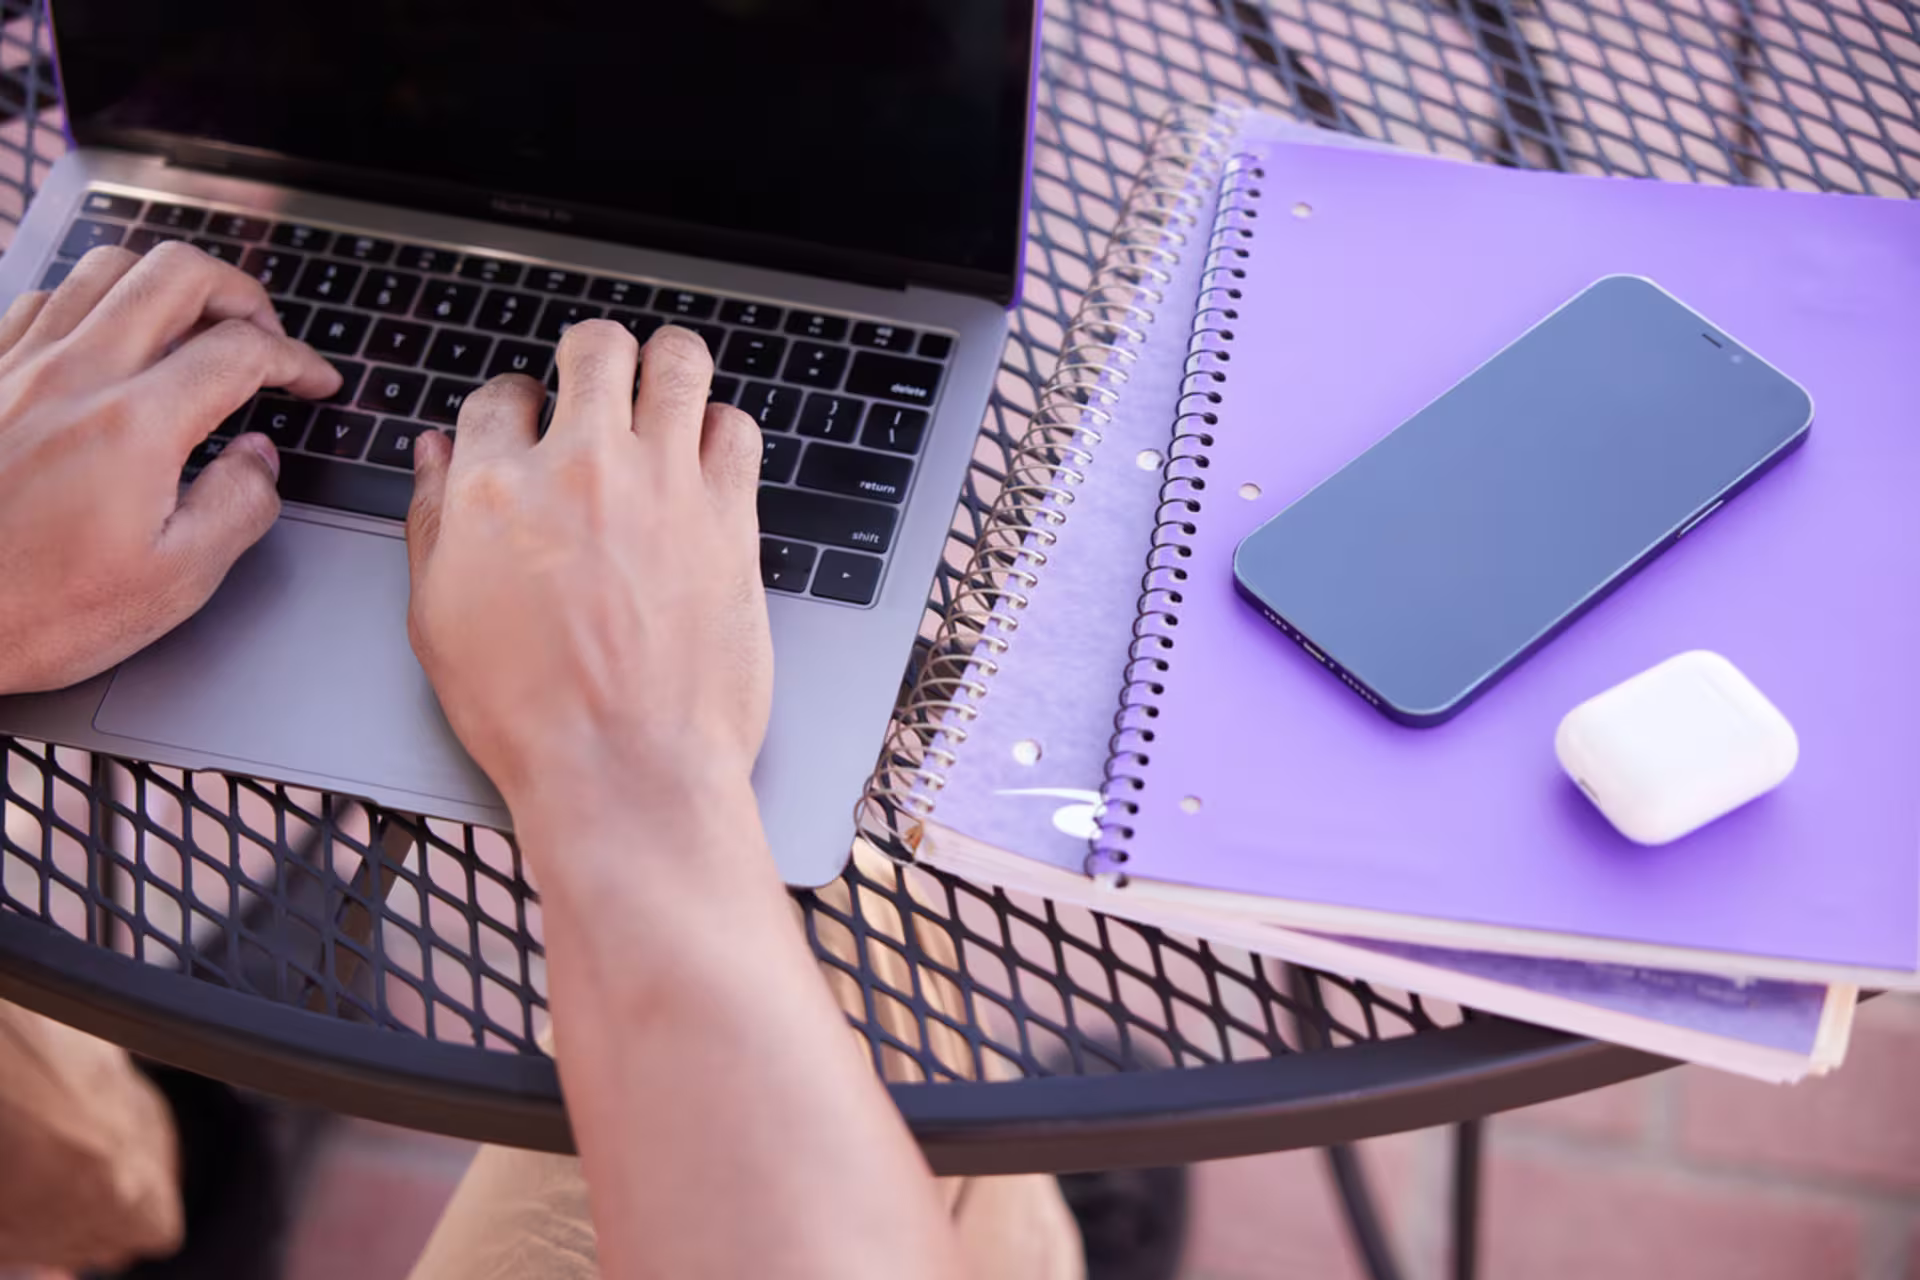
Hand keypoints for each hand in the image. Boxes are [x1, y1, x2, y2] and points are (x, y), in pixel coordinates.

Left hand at [0, 243, 339, 694]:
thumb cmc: (39, 610)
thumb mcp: (175, 581)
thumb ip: (238, 506)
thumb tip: (259, 459)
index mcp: (134, 425)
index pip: (241, 350)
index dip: (296, 359)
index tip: (314, 382)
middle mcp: (74, 376)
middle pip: (177, 274)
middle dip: (241, 294)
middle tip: (266, 334)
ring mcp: (18, 368)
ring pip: (108, 268)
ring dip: (168, 285)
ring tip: (195, 324)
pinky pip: (45, 299)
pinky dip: (96, 301)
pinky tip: (111, 341)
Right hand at [405, 321, 769, 826]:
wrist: (626, 772)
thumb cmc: (530, 716)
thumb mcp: (437, 622)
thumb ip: (431, 521)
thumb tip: (436, 452)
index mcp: (493, 491)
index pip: (499, 394)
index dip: (514, 406)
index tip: (529, 427)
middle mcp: (579, 469)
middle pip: (594, 348)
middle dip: (593, 358)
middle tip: (600, 388)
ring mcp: (662, 486)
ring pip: (678, 361)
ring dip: (667, 368)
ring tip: (662, 393)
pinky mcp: (730, 516)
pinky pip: (737, 427)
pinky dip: (723, 431)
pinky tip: (707, 459)